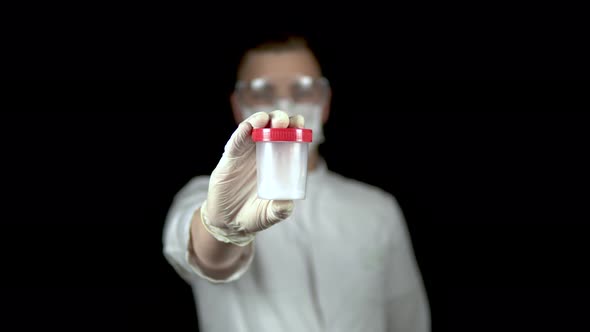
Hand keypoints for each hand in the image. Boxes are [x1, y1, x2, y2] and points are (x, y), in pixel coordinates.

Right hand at [201, 110, 304, 243]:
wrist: (229, 223)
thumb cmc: (254, 215)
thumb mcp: (270, 214)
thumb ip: (279, 211)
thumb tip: (288, 204)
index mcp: (277, 161)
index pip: (288, 137)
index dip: (295, 127)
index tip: (300, 125)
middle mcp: (262, 152)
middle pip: (272, 126)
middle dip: (279, 119)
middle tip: (283, 123)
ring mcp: (245, 153)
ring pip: (253, 128)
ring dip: (259, 120)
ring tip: (264, 120)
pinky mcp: (230, 158)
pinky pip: (236, 141)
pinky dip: (241, 133)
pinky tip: (247, 128)